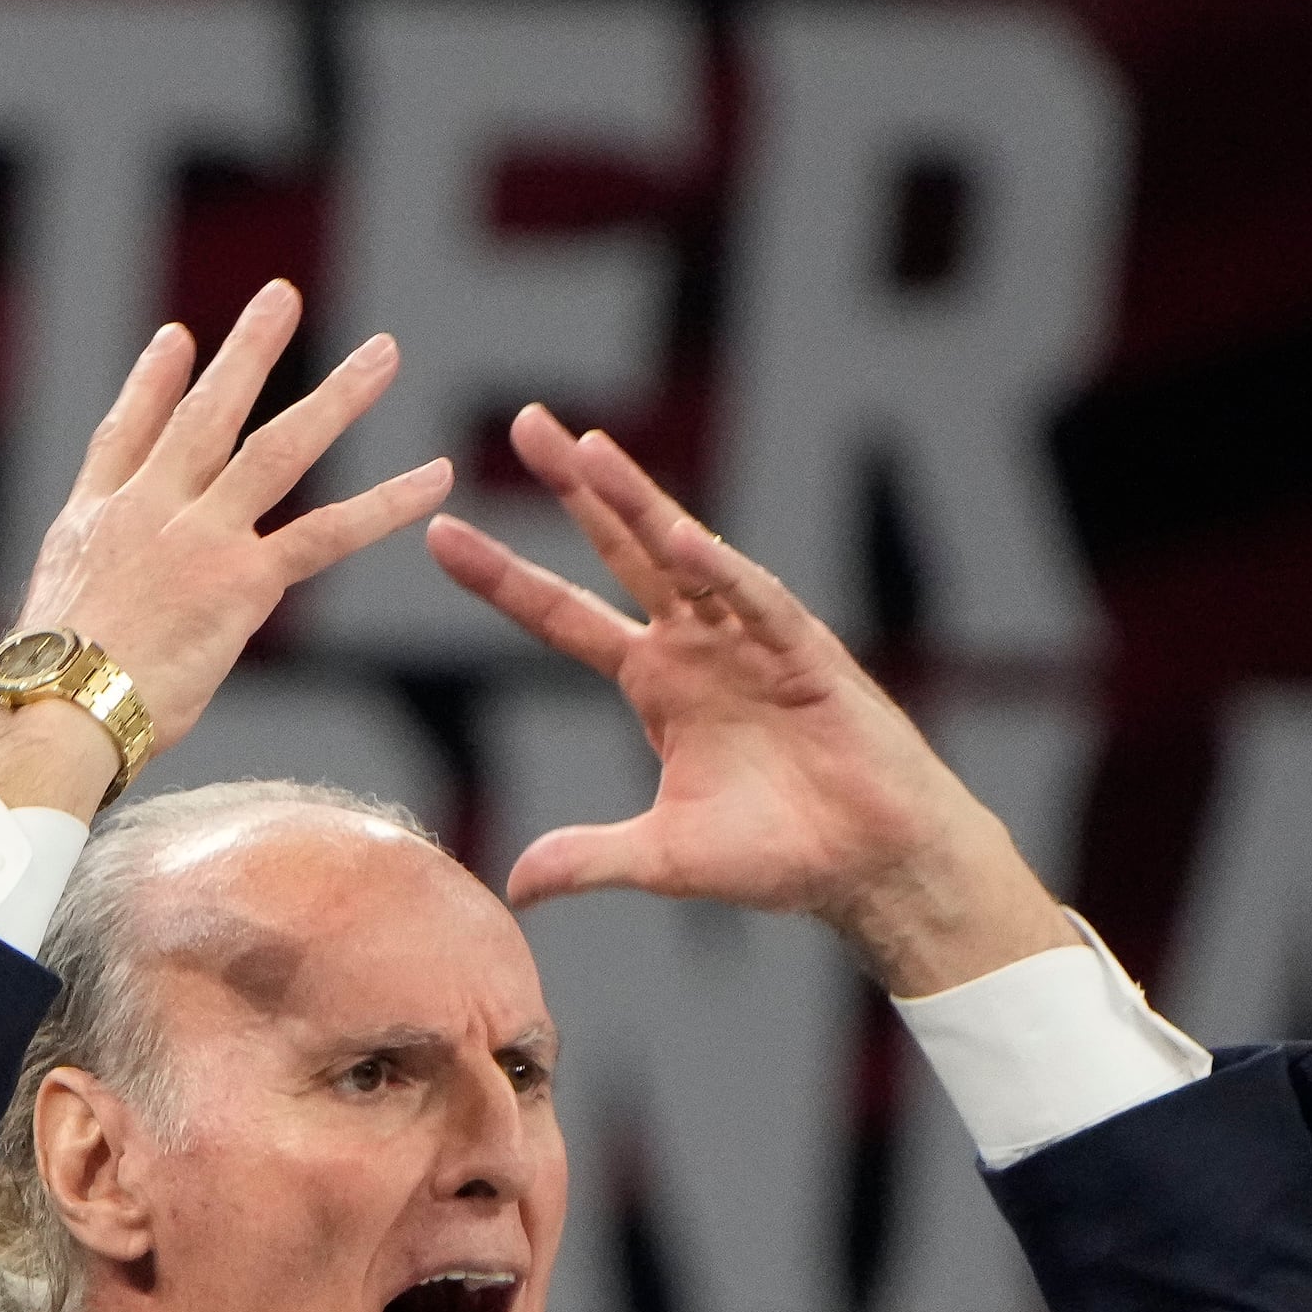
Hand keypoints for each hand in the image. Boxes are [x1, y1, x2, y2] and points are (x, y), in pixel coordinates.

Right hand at [0, 279, 454, 821]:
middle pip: (204, 415)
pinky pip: (327, 532)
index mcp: (95, 519)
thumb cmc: (47, 692)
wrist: (58, 707)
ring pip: (278, 450)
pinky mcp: (240, 580)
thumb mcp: (50, 616)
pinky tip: (435, 477)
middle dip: (247, 352)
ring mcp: (199, 537)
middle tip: (281, 298)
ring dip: (337, 396)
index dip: (150, 383)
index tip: (177, 340)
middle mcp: (148, 510)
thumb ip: (88, 591)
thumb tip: (98, 609)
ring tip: (384, 353)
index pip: (124, 435)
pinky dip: (385, 504)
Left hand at [429, 405, 1076, 996]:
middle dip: (575, 488)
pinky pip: (757, 604)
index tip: (440, 533)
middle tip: (525, 421)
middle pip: (620, 550)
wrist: (872, 865)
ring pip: (685, 555)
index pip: (562, 616)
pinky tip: (680, 539)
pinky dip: (721, 573)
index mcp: (657, 681)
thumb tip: (512, 890)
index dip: (504, 577)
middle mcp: (698, 644)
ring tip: (589, 449)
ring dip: (640, 502)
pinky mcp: (807, 654)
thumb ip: (589, 860)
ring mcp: (752, 641)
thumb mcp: (662, 859)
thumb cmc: (778, 854)